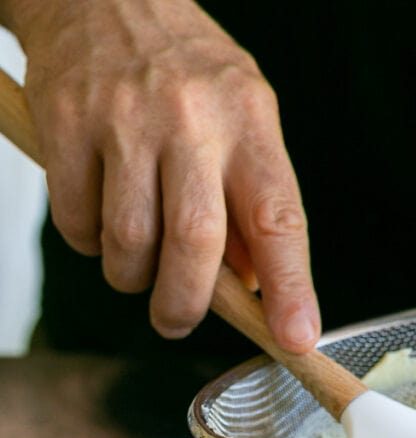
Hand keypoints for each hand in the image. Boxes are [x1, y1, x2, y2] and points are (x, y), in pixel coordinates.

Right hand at [12, 0, 318, 348]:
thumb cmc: (183, 68)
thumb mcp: (243, 115)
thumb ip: (252, 200)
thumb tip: (255, 288)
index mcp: (248, 120)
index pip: (278, 218)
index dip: (291, 288)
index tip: (297, 338)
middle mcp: (190, 118)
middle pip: (195, 242)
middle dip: (186, 303)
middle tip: (177, 320)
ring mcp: (123, 118)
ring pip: (129, 242)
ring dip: (131, 275)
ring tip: (136, 260)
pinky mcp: (64, 122)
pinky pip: (76, 221)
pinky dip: (88, 242)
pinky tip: (99, 215)